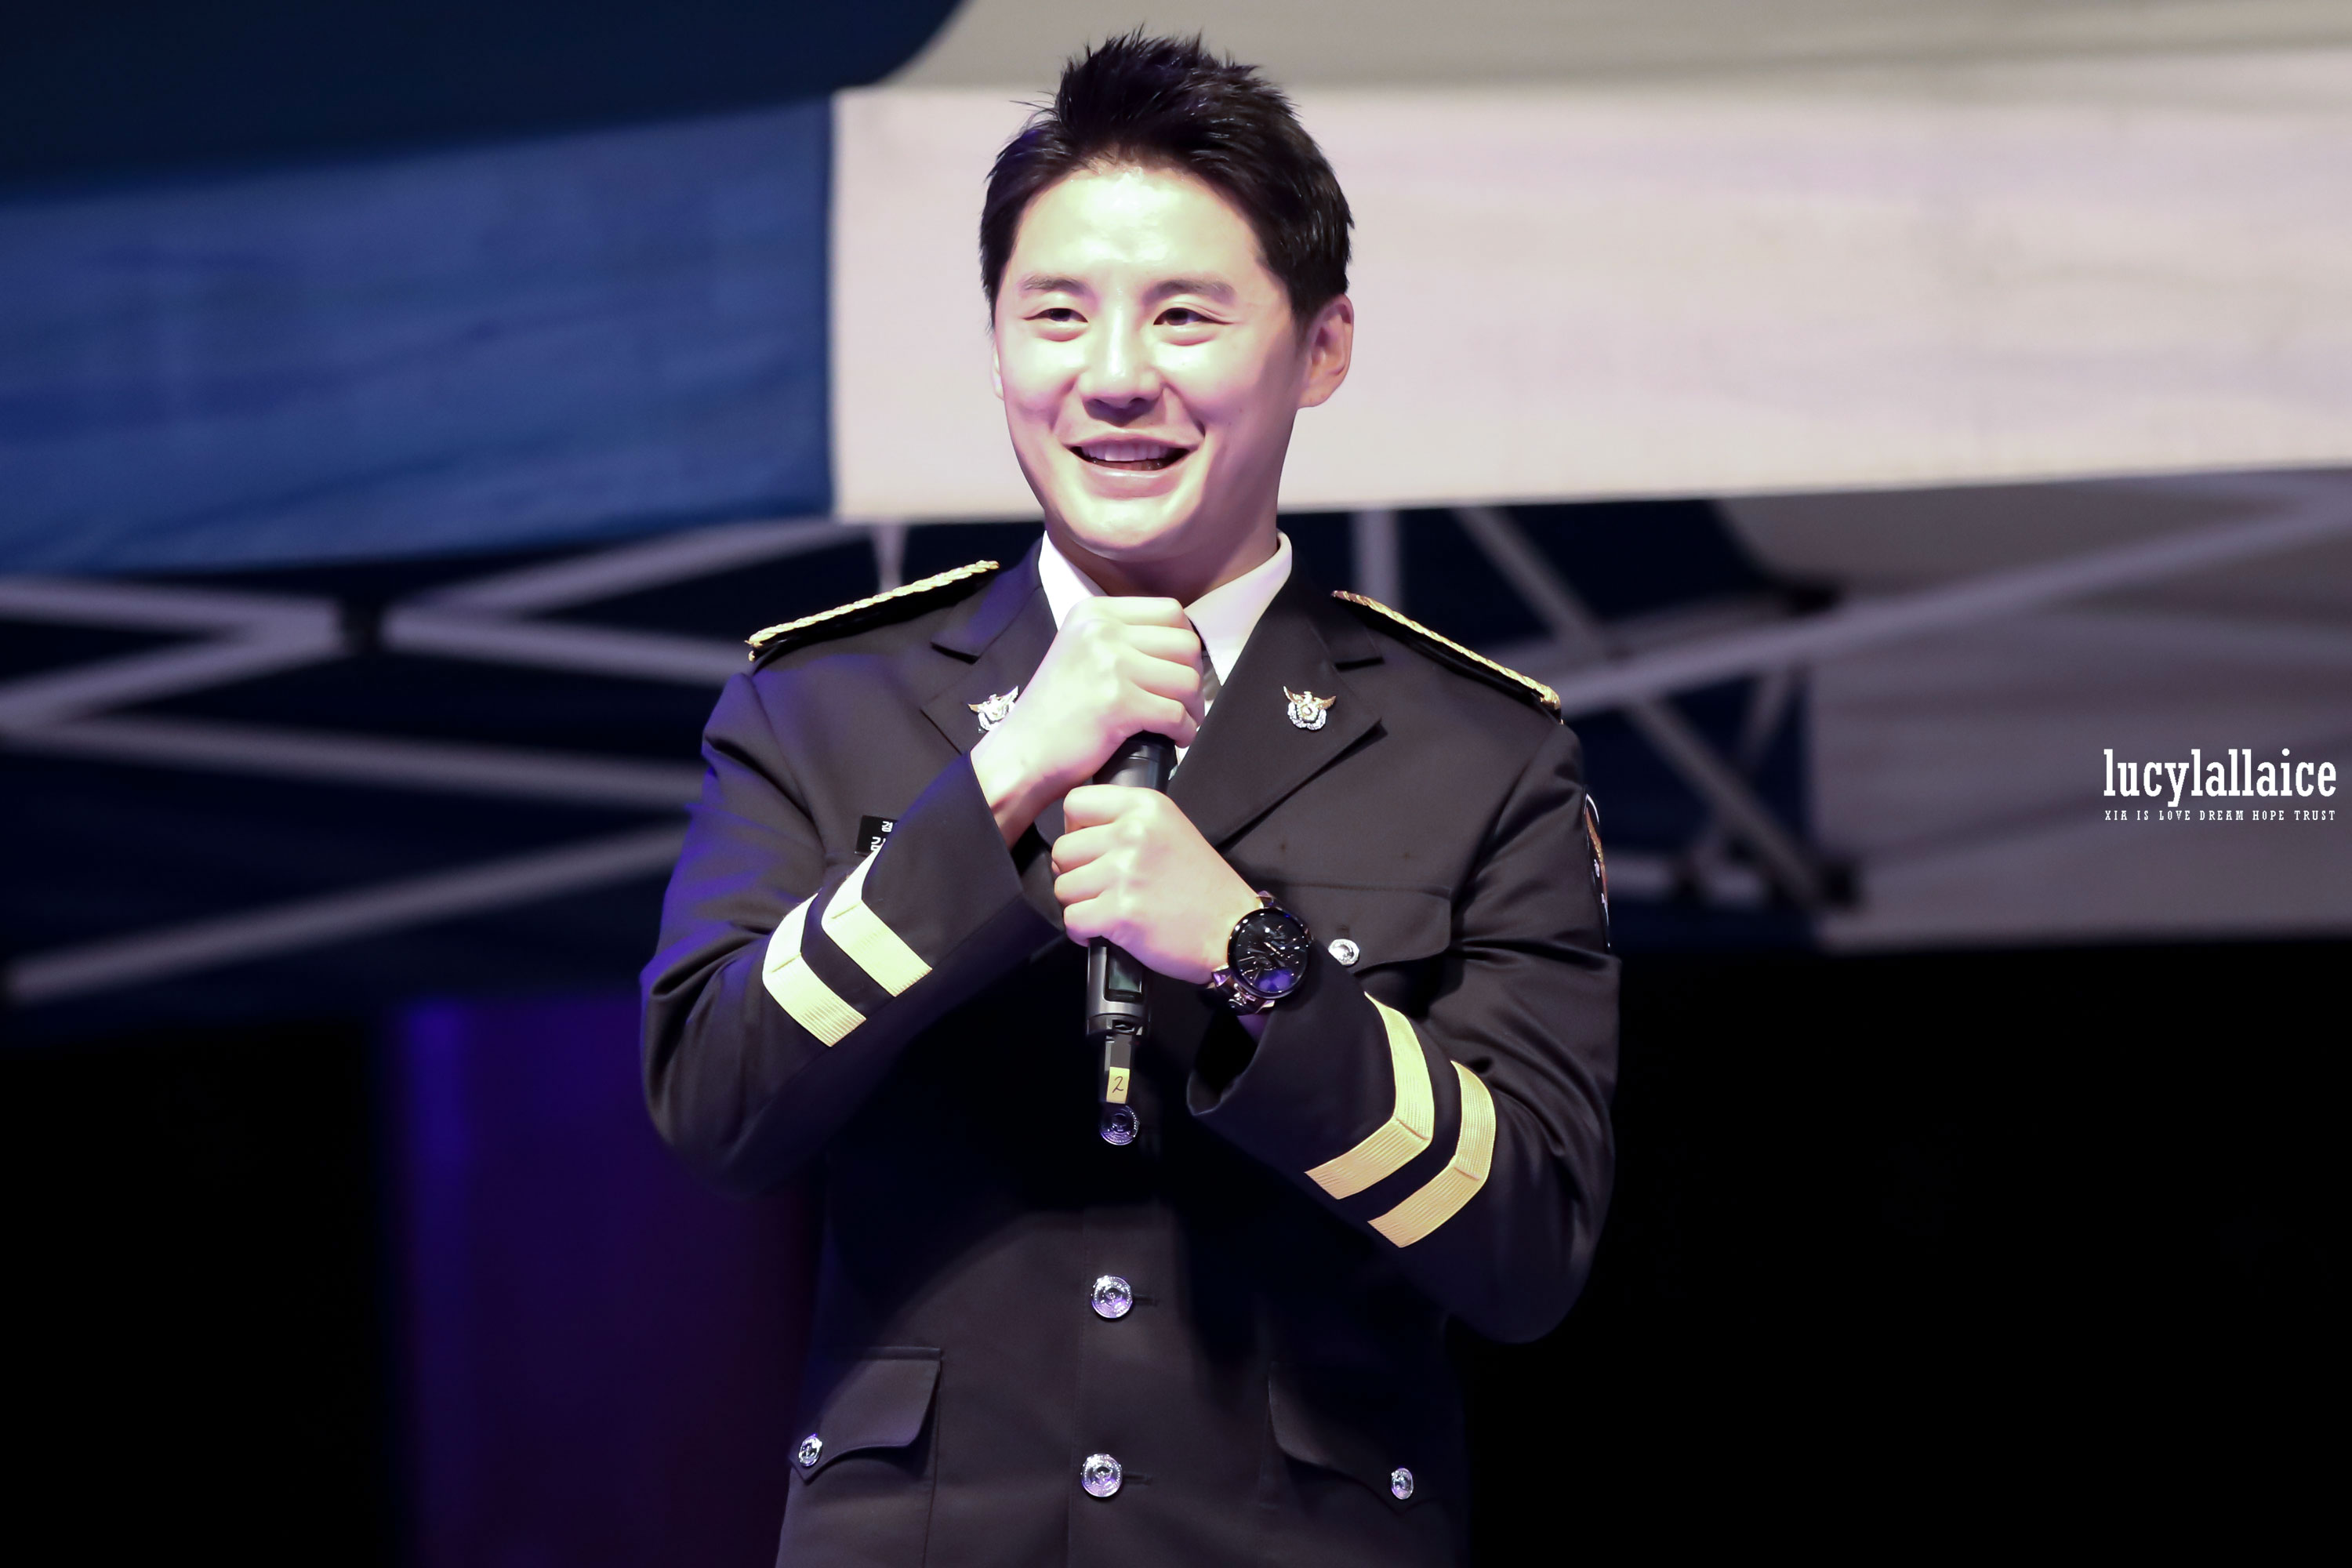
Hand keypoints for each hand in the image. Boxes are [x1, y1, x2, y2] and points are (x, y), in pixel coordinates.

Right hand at [972, 597, 1204, 841]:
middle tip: (1185, 703)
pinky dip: (1185, 731)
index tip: (1178, 670)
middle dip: (1193, 678)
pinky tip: (1175, 740)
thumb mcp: (1080, 652)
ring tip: (1181, 723)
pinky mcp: (1119, 702)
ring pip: (1187, 680)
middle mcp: (1102, 630)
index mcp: (1094, 612)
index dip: (1184, 645)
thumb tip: (1178, 645)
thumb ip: (1120, 639)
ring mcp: (1110, 664)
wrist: (1021, 755)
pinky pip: (1177, 714)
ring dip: (1193, 708)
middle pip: (1185, 644)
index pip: (1170, 611)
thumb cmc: (1054, 713)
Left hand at [1052, 786, 1261, 983]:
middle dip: (1074, 874)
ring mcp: (1125, 872)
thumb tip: (1077, 834)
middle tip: (1100, 888)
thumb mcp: (1170, 830)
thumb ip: (1127, 821)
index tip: (1091, 851)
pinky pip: (1072, 919)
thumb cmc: (1201, 885)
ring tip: (1106, 910)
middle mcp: (1132, 832)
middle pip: (1063, 849)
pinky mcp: (1121, 911)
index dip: (1074, 831)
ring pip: (1063, 887)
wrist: (1232, 931)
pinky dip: (1082, 932)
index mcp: (1145, 806)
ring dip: (1079, 904)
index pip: (1075, 802)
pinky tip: (1102, 932)